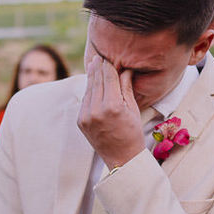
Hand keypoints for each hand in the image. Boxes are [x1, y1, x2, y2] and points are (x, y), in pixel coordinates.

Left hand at [77, 54, 143, 168]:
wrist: (121, 157)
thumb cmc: (132, 133)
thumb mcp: (132, 109)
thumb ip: (126, 87)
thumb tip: (125, 69)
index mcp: (113, 106)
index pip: (109, 78)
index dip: (108, 65)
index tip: (108, 56)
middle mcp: (97, 110)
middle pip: (96, 81)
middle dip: (98, 67)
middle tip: (98, 55)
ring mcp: (86, 116)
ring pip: (88, 89)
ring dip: (91, 76)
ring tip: (94, 64)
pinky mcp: (80, 121)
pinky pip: (85, 100)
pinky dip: (89, 91)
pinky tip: (92, 82)